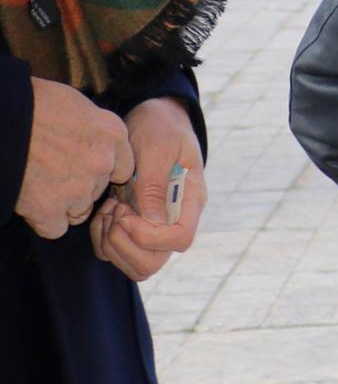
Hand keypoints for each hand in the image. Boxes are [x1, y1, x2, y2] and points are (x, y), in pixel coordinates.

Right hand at [15, 79, 133, 240]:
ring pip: (79, 210)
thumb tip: (97, 143)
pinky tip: (32, 203)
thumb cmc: (36, 105)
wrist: (3, 117)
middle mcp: (102, 163)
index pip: (122, 168)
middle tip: (53, 171)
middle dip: (79, 185)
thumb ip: (96, 131)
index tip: (82, 166)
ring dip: (62, 203)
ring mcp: (78, 188)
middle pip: (98, 189)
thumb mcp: (80, 107)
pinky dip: (44, 220)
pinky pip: (55, 228)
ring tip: (39, 182)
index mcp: (114, 135)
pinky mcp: (49, 208)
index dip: (101, 170)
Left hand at [92, 99, 205, 281]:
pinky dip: (101, 238)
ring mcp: (154, 225)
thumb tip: (153, 222)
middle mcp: (175, 219)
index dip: (150, 237)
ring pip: (134, 264)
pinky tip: (105, 210)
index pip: (180, 238)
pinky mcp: (135, 226)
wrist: (153, 119)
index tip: (127, 212)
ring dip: (111, 242)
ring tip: (110, 208)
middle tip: (116, 212)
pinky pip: (114, 252)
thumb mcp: (157, 147)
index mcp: (190, 200)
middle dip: (124, 244)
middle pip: (154, 261)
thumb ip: (154, 184)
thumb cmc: (160, 128)